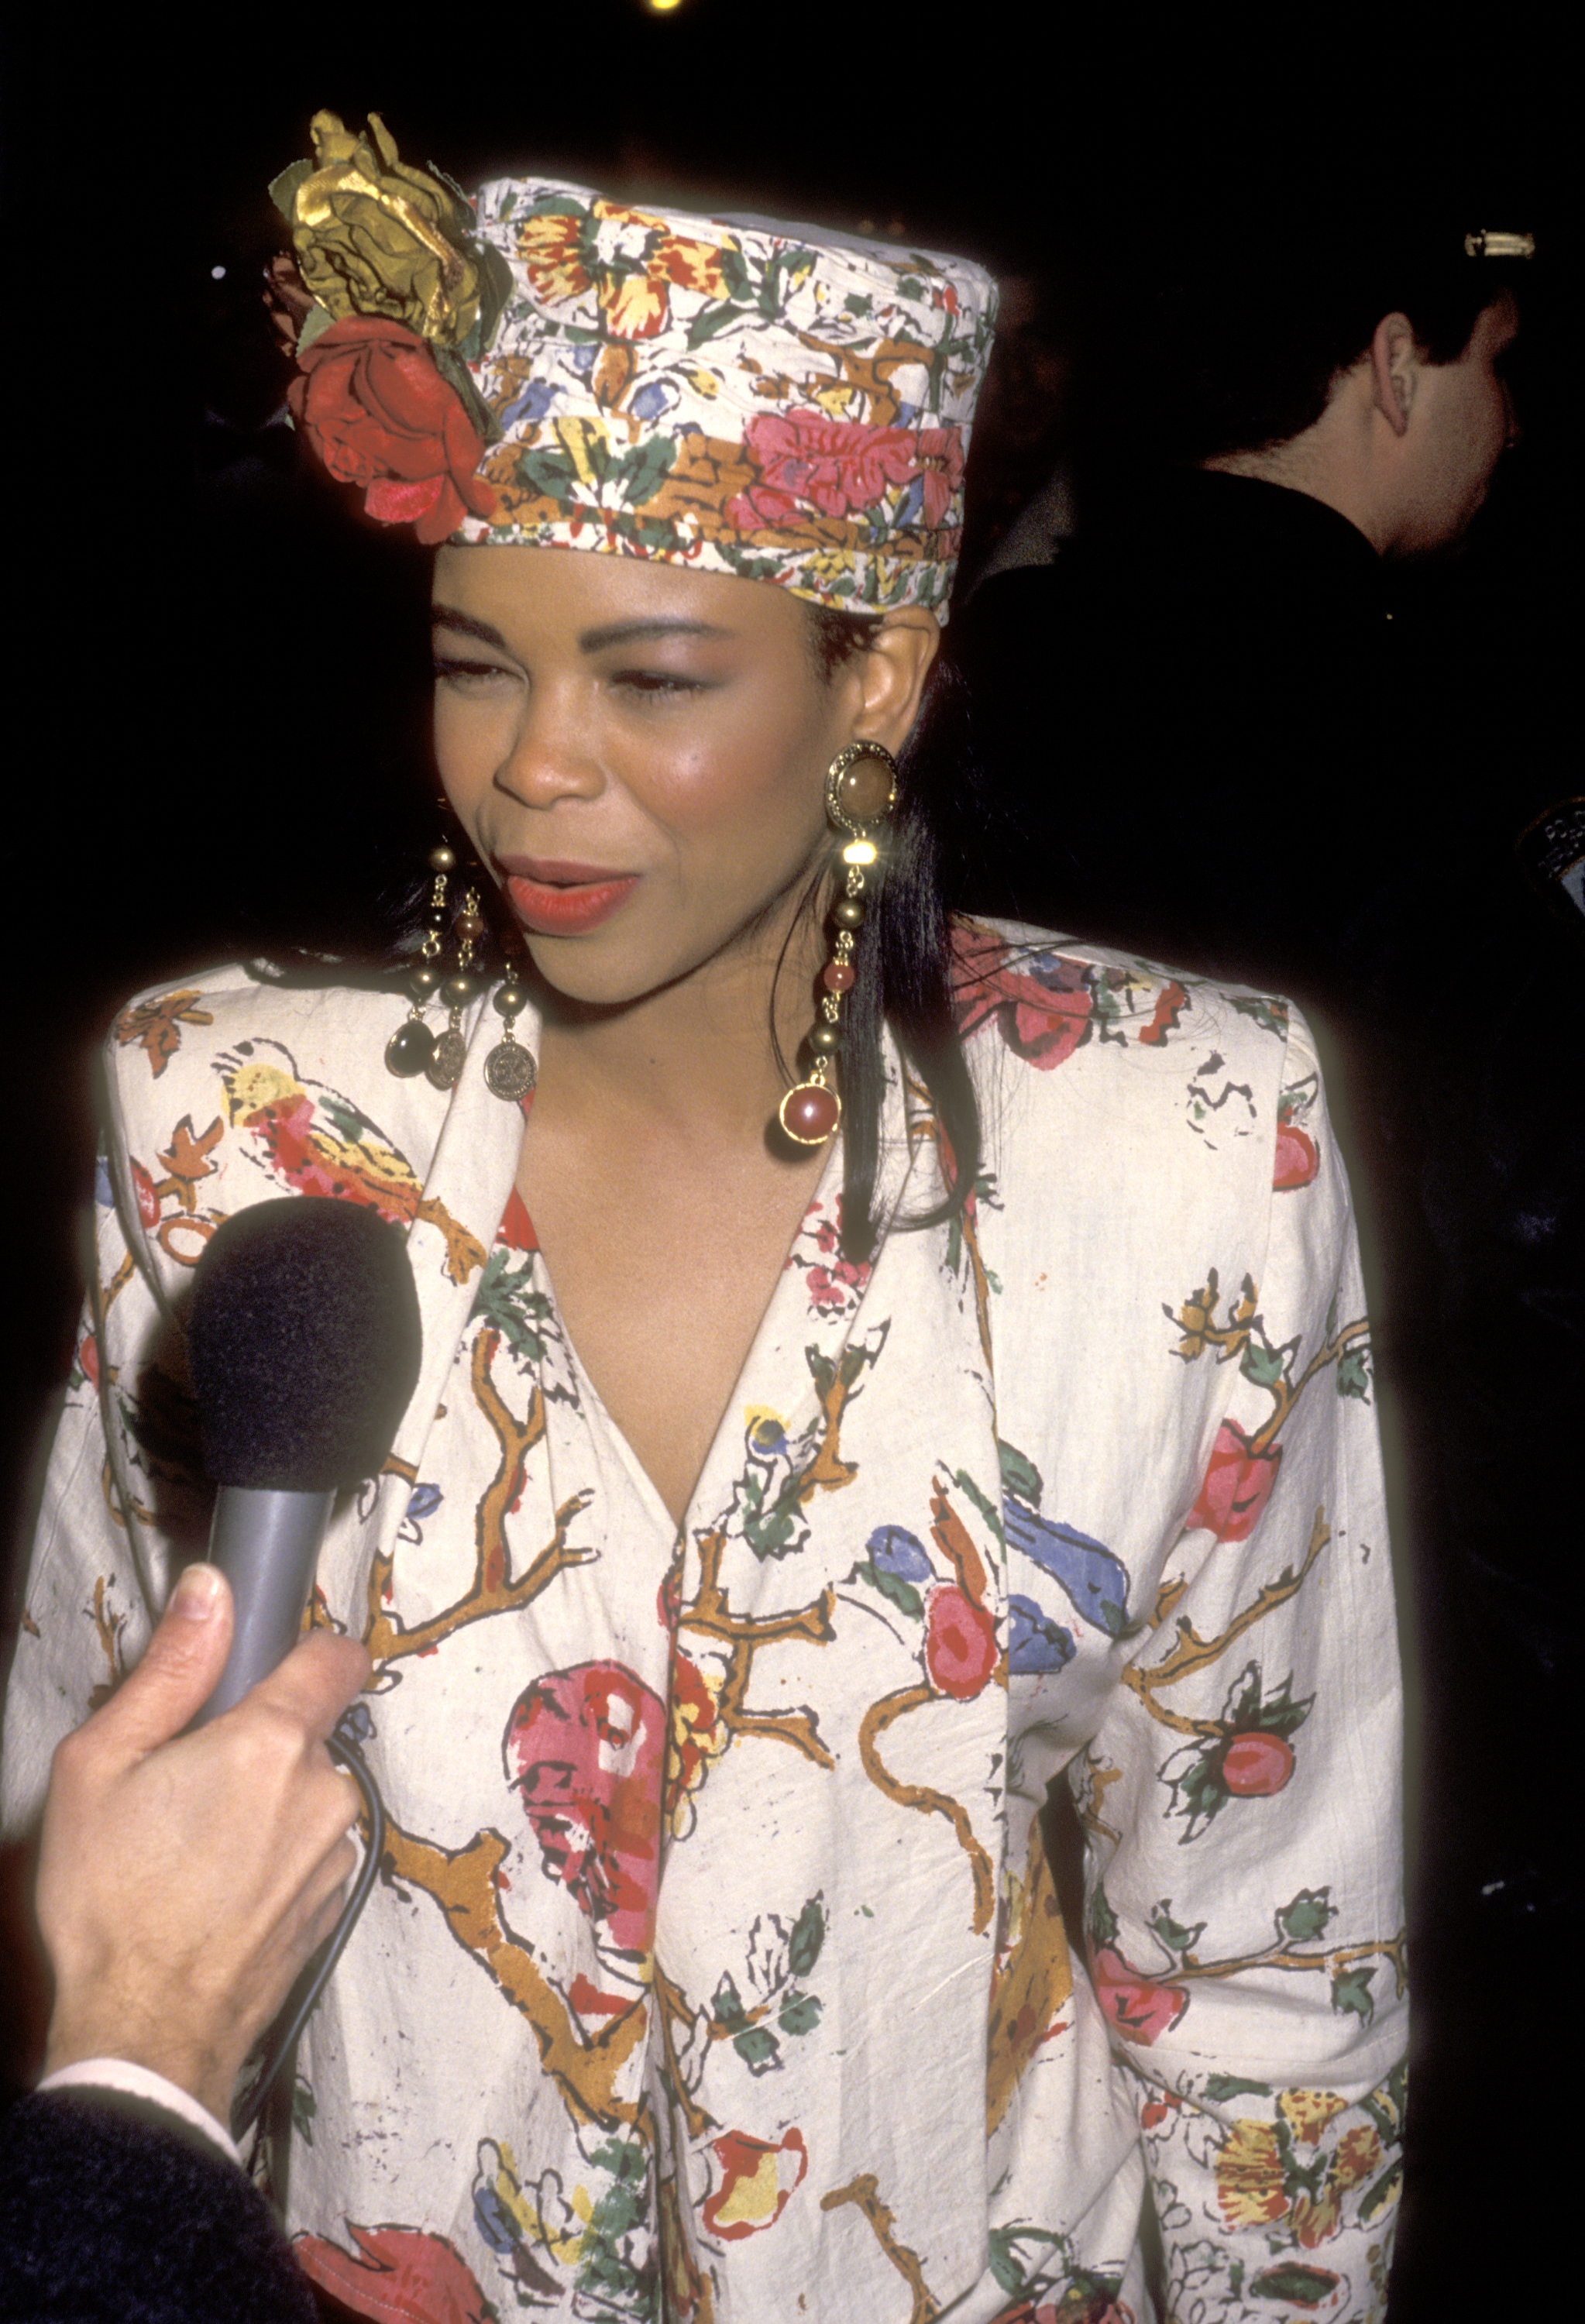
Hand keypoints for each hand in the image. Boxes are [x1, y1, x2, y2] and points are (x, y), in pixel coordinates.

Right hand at [36, 1562, 369, 2124]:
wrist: (145, 2031)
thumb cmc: (113, 1903)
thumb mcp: (103, 1764)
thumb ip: (169, 1667)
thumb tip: (211, 1592)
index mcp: (271, 1744)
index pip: (333, 1657)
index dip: (302, 1652)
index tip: (264, 1668)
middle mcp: (322, 1791)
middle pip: (308, 1731)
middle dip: (258, 1743)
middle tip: (188, 1781)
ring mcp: (333, 1851)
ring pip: (308, 1792)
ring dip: (268, 1803)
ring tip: (195, 1845)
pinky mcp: (332, 1901)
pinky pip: (309, 1847)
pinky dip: (276, 1854)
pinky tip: (218, 1884)